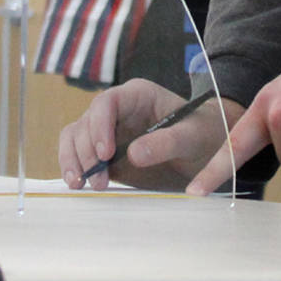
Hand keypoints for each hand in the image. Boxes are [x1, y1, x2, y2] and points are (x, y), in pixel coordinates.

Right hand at [57, 79, 242, 191]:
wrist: (206, 150)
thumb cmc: (202, 134)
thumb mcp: (191, 137)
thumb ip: (165, 142)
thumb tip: (133, 154)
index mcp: (136, 95)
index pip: (106, 103)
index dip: (100, 126)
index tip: (105, 153)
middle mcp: (116, 109)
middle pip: (86, 123)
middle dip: (86, 152)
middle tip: (99, 181)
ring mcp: (107, 130)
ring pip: (75, 137)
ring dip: (74, 160)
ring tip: (82, 185)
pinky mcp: (103, 152)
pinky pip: (77, 154)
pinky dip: (74, 167)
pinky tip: (79, 184)